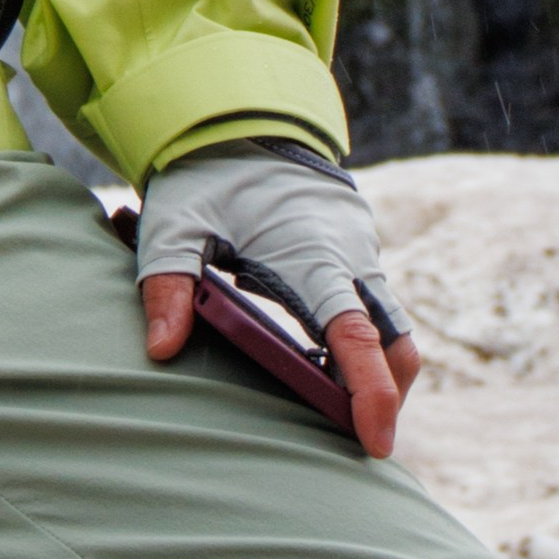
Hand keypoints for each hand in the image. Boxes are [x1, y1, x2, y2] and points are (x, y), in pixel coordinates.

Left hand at [135, 142, 420, 459]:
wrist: (243, 116)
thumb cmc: (206, 173)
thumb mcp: (173, 222)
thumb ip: (167, 284)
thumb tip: (162, 350)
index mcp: (313, 255)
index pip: (356, 337)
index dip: (372, 395)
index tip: (376, 443)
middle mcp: (350, 258)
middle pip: (396, 347)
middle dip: (386, 398)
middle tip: (355, 442)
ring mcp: (359, 255)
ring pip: (392, 331)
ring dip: (377, 374)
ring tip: (334, 412)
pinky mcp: (356, 253)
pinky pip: (375, 311)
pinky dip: (364, 348)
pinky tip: (322, 369)